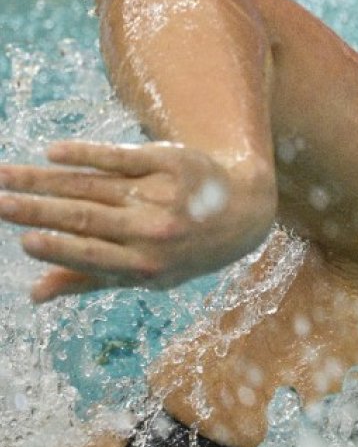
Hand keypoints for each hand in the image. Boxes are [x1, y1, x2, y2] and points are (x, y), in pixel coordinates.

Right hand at [0, 140, 274, 302]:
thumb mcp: (148, 273)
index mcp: (147, 265)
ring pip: (91, 185)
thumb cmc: (184, 249)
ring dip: (42, 180)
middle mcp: (154, 231)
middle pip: (84, 216)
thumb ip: (90, 279)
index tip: (26, 240)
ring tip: (3, 175)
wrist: (244, 210)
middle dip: (35, 209)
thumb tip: (34, 294)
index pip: (94, 255)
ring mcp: (162, 195)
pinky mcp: (169, 162)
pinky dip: (85, 154)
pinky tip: (53, 152)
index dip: (60, 249)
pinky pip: (120, 157)